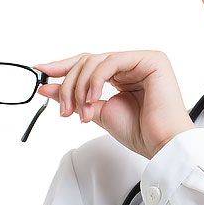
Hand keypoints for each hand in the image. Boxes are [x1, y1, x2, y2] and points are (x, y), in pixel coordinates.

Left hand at [33, 51, 195, 159]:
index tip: (42, 72)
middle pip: (89, 61)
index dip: (63, 67)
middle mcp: (133, 64)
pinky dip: (95, 81)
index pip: (88, 64)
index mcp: (123, 74)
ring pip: (96, 61)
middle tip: (64, 109)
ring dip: (80, 87)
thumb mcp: (95, 112)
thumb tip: (46, 87)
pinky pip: (111, 62)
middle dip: (69, 84)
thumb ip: (73, 98)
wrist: (161, 145)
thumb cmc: (139, 132)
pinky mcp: (152, 60)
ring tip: (79, 111)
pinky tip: (91, 100)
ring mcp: (142, 60)